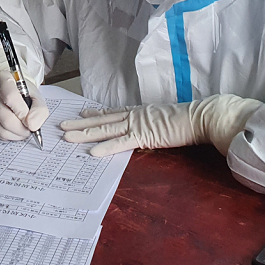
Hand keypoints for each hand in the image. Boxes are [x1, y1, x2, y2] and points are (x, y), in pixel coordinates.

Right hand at [0, 70, 48, 141]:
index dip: (22, 113)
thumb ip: (39, 109)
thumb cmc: (20, 91)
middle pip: (5, 117)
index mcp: (3, 79)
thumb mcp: (34, 94)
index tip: (31, 122)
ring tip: (23, 129)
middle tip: (30, 130)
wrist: (3, 88)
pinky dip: (9, 136)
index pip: (10, 97)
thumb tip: (33, 125)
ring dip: (16, 134)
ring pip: (1, 129)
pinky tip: (14, 129)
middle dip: (22, 129)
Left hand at [60, 94, 261, 156]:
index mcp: (141, 111)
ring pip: (105, 130)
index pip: (114, 112)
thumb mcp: (167, 120)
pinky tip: (92, 153)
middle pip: (102, 120)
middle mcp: (135, 115)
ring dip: (85, 134)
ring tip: (67, 136)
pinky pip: (121, 143)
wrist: (202, 116)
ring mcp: (138, 125)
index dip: (96, 113)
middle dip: (81, 124)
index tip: (83, 113)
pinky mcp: (144, 136)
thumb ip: (156, 124)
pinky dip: (106, 148)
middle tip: (63, 126)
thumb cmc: (189, 119)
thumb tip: (154, 128)